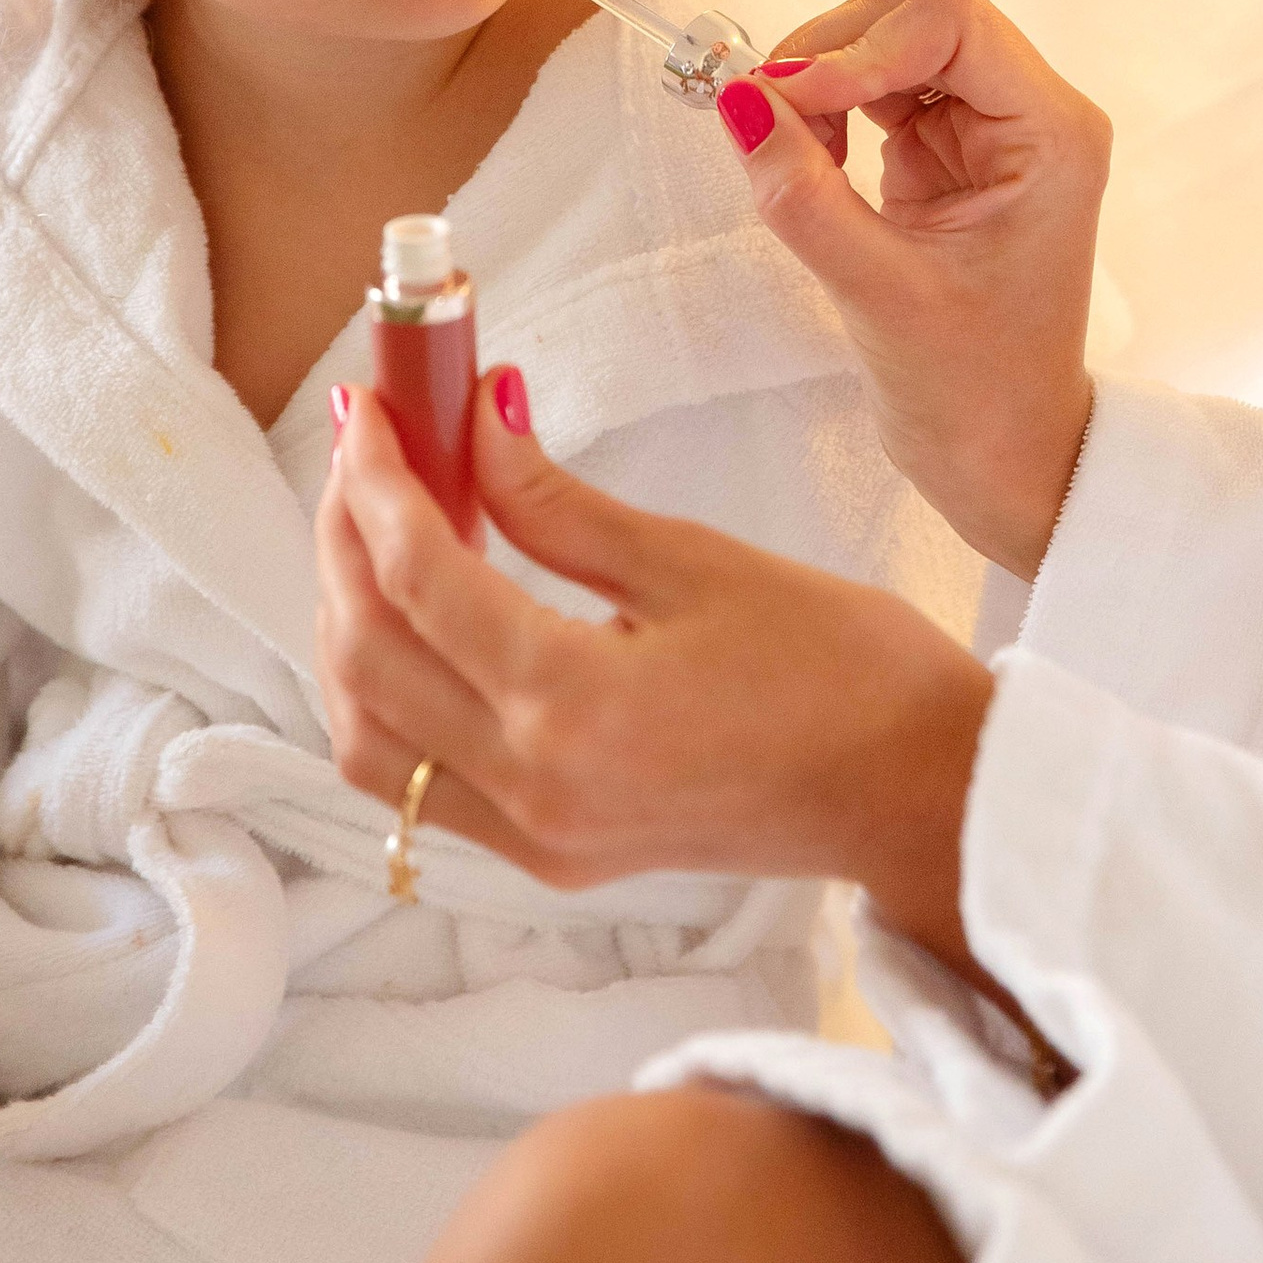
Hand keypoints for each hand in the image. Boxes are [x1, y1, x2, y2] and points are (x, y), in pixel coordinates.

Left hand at [318, 379, 996, 980]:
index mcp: (575, 709)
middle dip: (343, 540)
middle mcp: (536, 789)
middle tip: (365, 450)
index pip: (418, 579)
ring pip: (370, 738)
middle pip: (369, 657)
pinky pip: (422, 783)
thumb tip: (474, 417)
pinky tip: (419, 621)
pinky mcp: (554, 857)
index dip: (376, 480)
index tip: (369, 405)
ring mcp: (539, 838)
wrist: (919, 794)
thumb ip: (561, 503)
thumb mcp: (696, 561)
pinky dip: (391, 697)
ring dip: (350, 629)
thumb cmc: (843, 672)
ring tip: (377, 530)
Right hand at [728, 0, 1108, 576]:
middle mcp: (1030, 109)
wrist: (1003, 452)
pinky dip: (827, 100)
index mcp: (1051, 133)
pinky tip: (806, 150)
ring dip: (824, 73)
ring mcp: (987, 123)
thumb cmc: (972, 390)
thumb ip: (806, 197)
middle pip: (919, 11)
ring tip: (788, 144)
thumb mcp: (881, 295)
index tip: (790, 100)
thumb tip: (739, 100)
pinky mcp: (946, 143)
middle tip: (768, 116)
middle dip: (834, 50)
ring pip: (890, 36)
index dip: (861, 44)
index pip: (952, 18)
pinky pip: (875, 82)